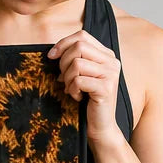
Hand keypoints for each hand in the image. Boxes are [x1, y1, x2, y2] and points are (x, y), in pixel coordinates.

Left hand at [48, 28, 122, 142]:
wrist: (101, 127)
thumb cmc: (88, 101)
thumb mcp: (82, 76)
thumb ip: (75, 60)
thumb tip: (54, 52)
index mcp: (106, 55)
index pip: (82, 36)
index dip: (63, 44)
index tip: (51, 56)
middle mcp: (112, 61)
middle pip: (79, 47)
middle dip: (64, 63)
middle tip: (63, 79)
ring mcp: (110, 74)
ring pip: (77, 63)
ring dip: (68, 78)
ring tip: (72, 90)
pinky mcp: (105, 88)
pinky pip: (78, 80)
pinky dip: (72, 90)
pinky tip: (77, 98)